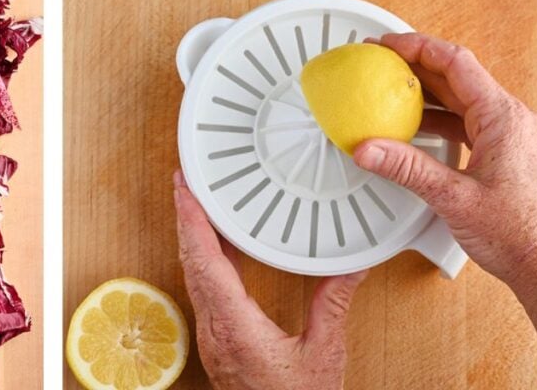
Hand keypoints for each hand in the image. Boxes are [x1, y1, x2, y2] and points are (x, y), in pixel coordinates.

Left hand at [173, 171, 366, 389]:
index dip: (193, 220)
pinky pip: (202, 290)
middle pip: (191, 262)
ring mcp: (211, 335)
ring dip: (192, 237)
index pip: (205, 262)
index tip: (184, 188)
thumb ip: (332, 306)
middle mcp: (214, 329)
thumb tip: (352, 266)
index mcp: (234, 327)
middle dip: (186, 218)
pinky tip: (214, 248)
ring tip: (195, 204)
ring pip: (193, 275)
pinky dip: (203, 260)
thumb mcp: (323, 356)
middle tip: (185, 181)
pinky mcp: (216, 341)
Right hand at [353, 32, 536, 380]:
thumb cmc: (522, 233)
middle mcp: (509, 120)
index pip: (456, 63)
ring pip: (460, 99)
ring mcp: (507, 136)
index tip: (386, 44)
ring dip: (423, 93)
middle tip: (378, 63)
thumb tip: (369, 148)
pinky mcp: (502, 153)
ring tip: (387, 91)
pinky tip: (411, 128)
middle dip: (414, 66)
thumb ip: (407, 169)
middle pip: (456, 77)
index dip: (417, 47)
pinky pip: (464, 122)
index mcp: (502, 118)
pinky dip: (435, 118)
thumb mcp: (454, 198)